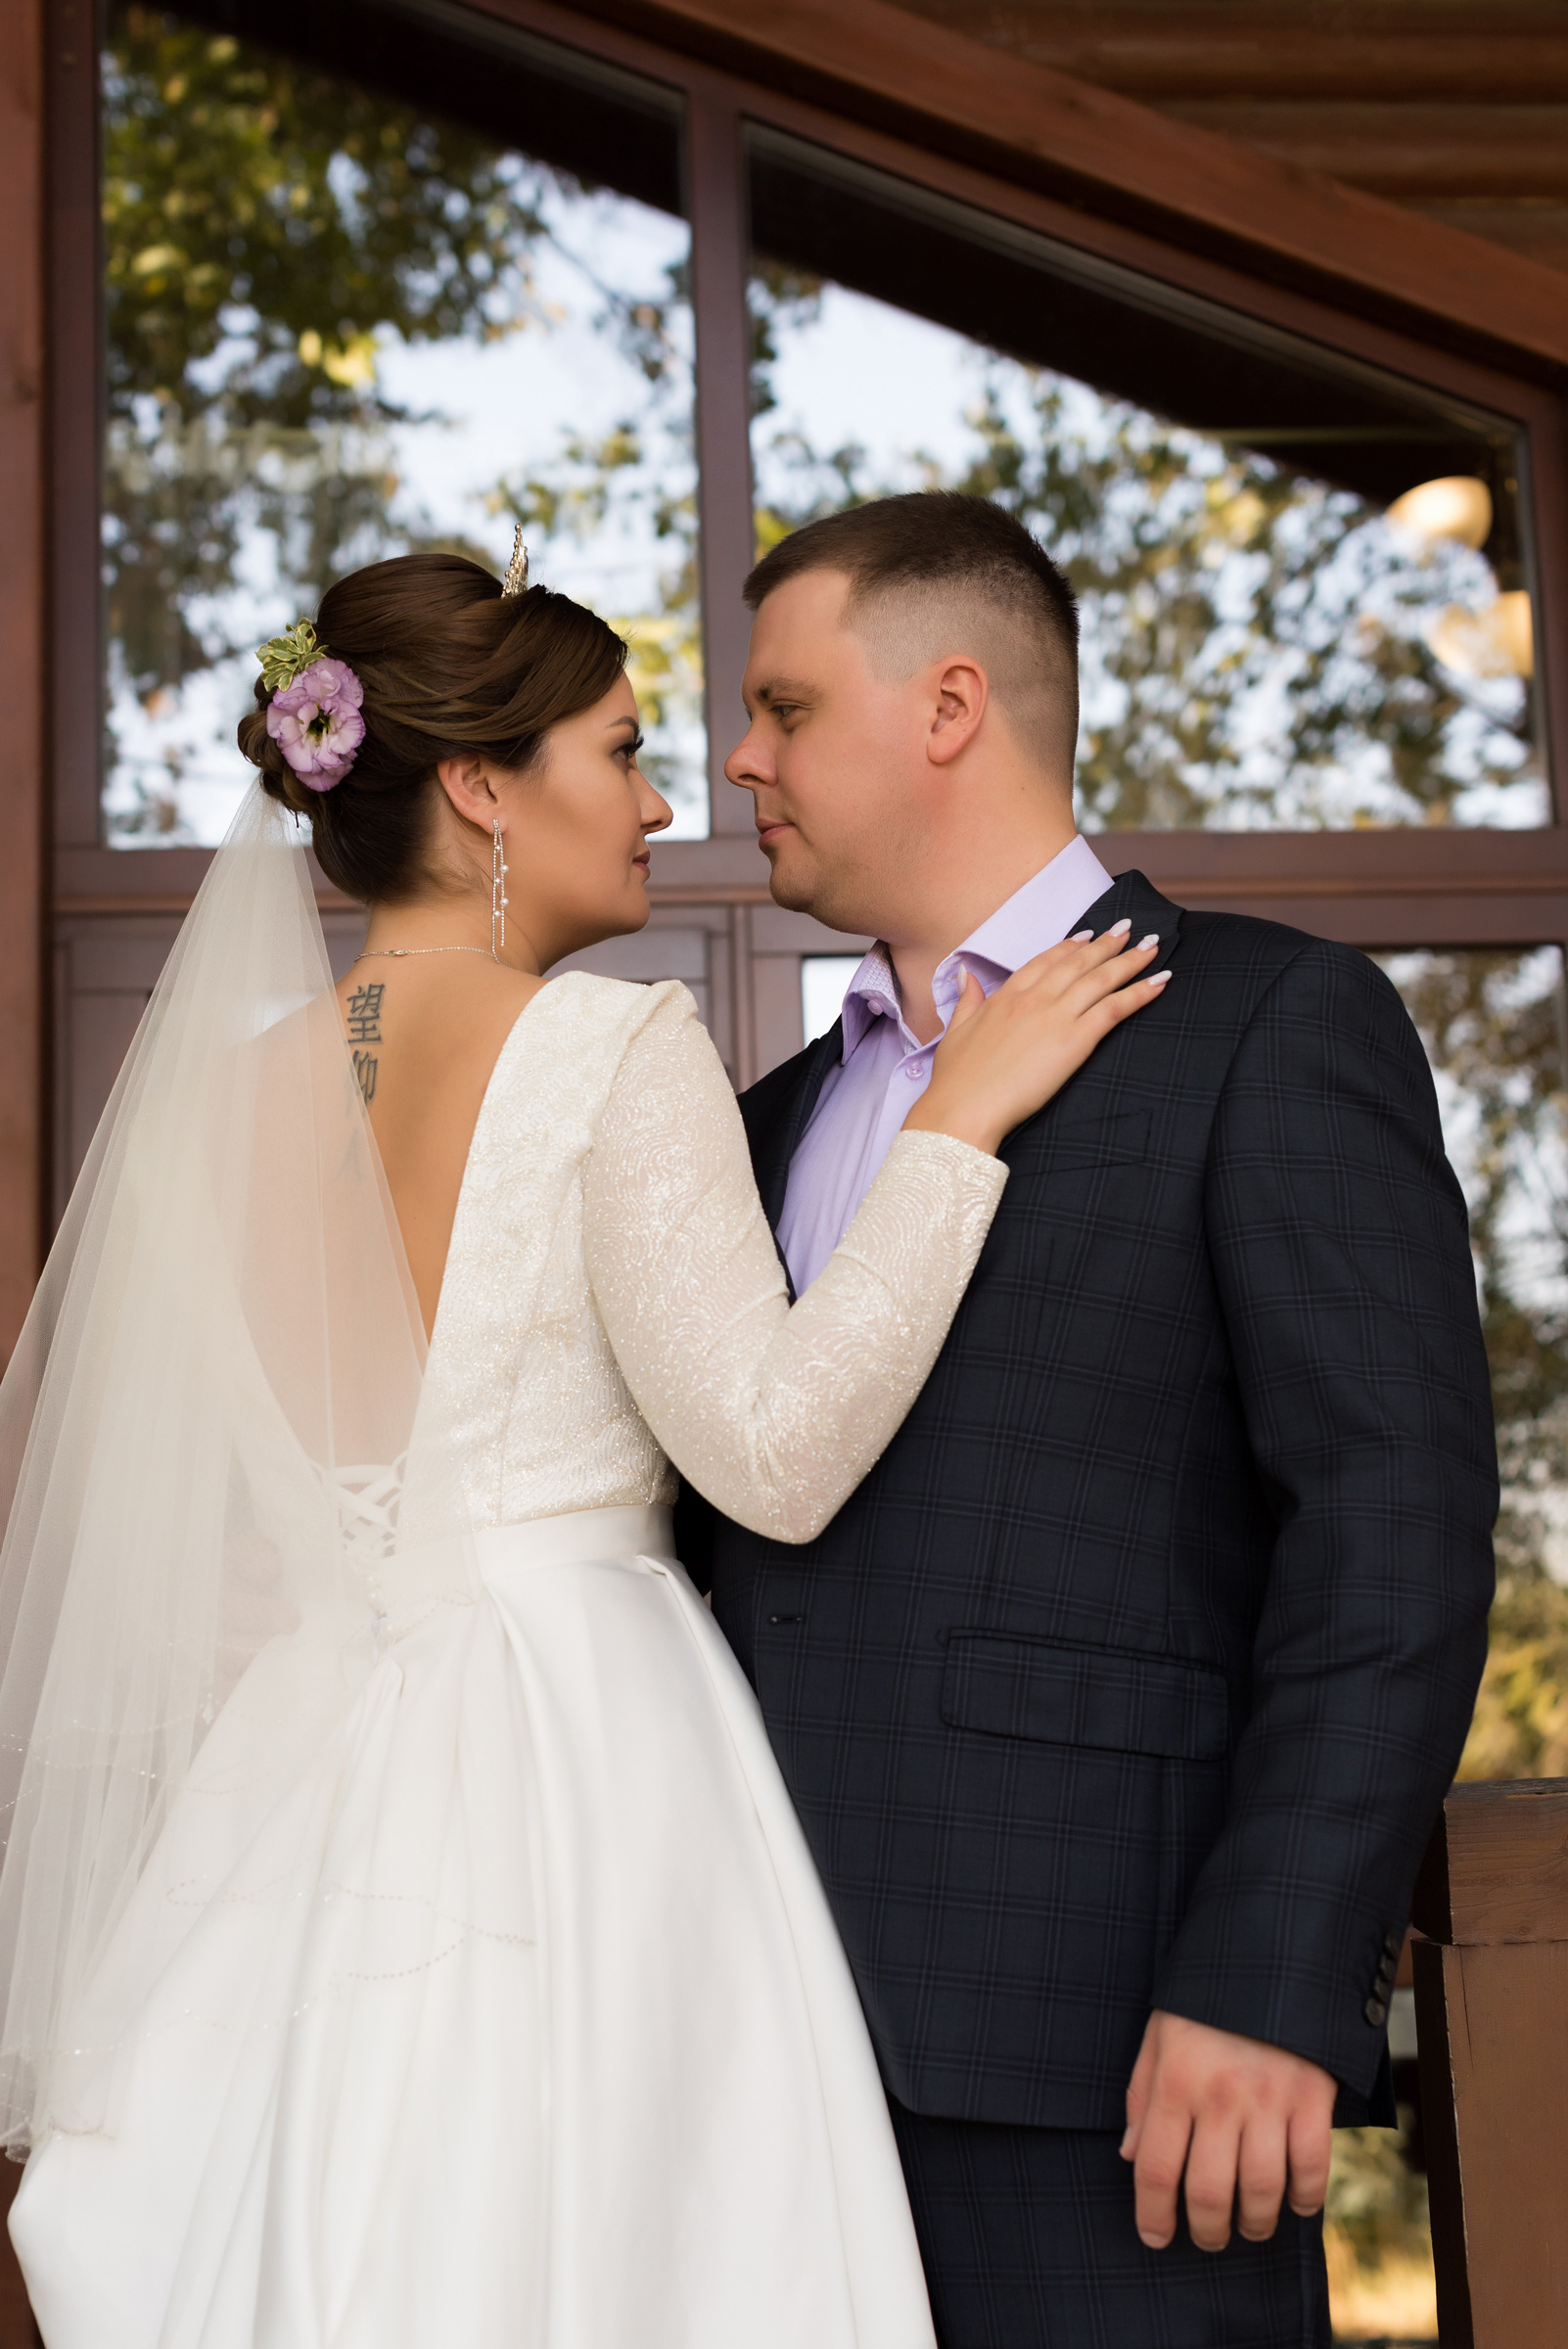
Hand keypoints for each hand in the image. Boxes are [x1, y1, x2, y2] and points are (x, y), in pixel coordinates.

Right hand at [905, 921, 1168, 1156]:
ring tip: (1151, 944)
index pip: (1044, 962)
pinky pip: (1114, 1008)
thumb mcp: (955, 1031)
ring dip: (1130, 959)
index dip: (1068, 947)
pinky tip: (1159, 981)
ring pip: (1100, 978)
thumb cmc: (956, 1080)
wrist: (964, 1107)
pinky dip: (1139, 992)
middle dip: (1106, 944)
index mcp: (1005, 996)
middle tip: (1128, 928)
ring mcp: (1055, 1016)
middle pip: (1078, 963)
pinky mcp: (1075, 1039)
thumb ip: (967, 999)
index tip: (1087, 935)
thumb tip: (966, 975)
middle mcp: (1033, 999)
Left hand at [1121, 2010, 1334, 2253]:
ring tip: (1248, 2227)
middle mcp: (1219, 2097)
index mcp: (1174, 2082)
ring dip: (1253, 2223)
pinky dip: (1304, 2198)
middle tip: (1208, 2237)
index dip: (1152, 2215)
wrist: (1271, 1954)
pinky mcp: (1312, 2098)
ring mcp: (1269, 2100)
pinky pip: (1310, 2167)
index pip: (1154, 2169)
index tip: (1155, 2236)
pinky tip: (1295, 2204)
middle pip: (1208, 2193)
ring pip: (1260, 2190)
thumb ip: (1141, 2095)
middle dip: (1206, 2231)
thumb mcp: (1159, 2034)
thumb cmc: (1206, 2000)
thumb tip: (1131, 2156)